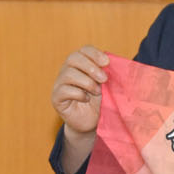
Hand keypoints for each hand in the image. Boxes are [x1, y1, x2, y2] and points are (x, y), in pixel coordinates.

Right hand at [51, 45, 109, 173]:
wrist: (92, 123)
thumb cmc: (100, 102)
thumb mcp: (108, 87)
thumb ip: (109, 74)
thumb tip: (117, 65)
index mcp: (81, 64)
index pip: (84, 50)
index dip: (95, 54)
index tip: (107, 62)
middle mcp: (67, 70)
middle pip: (73, 58)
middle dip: (91, 67)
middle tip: (104, 79)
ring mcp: (60, 83)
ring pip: (68, 74)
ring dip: (86, 82)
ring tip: (97, 92)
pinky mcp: (56, 97)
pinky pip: (64, 90)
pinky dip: (78, 94)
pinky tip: (86, 99)